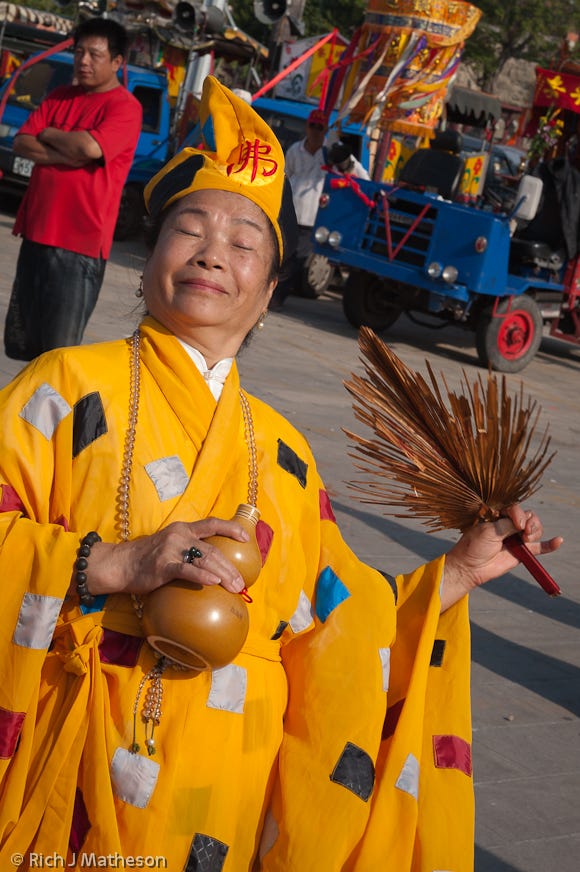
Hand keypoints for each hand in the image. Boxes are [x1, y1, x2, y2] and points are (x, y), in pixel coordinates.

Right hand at [80, 517, 250, 596]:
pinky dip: (202, 576)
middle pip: (213, 549)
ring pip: (205, 559)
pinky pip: (187, 570)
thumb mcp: (169, 546)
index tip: (246, 538)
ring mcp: (172, 549)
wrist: (120, 564)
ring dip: (224, 574)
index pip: (211, 523)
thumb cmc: (146, 559)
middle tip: (242, 583)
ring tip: (235, 587)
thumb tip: (210, 566)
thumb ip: (187, 550)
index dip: (231, 528)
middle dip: (230, 566)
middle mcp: (180, 535)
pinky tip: (214, 582)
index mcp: (183, 529)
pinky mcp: (164, 565)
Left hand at [441, 504, 562, 611]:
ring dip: (536, 531)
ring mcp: (516, 538)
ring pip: (535, 530)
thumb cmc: (474, 546)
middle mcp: (509, 525)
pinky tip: (558, 541)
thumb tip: (523, 522)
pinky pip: (539, 547)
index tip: (517, 524)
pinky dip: (549, 545)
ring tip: (526, 539)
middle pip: (529, 517)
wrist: (470, 567)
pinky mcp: (522, 552)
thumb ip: (508, 525)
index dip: (519, 514)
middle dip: (530, 523)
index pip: (515, 508)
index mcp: (498, 516)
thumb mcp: (489, 531)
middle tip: (522, 532)